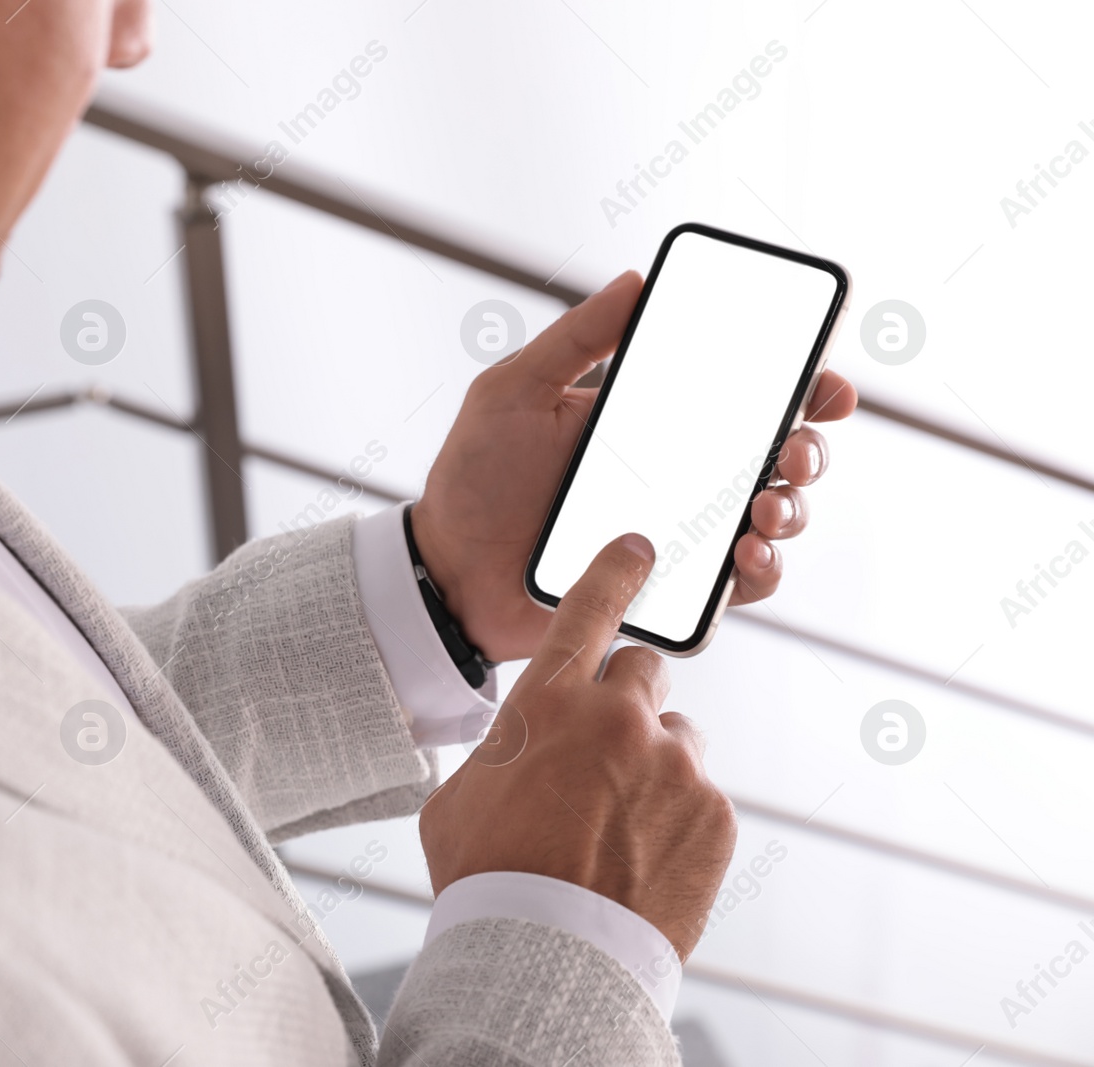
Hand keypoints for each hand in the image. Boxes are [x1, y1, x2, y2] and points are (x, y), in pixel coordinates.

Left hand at [411, 271, 858, 662]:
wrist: (445, 571)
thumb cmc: (474, 479)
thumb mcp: (514, 392)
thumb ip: (575, 338)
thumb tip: (636, 281)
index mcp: (653, 422)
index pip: (745, 396)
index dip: (801, 385)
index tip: (824, 381)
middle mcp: (679, 477)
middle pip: (778, 457)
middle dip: (808, 449)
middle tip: (793, 450)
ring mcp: (678, 535)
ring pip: (771, 522)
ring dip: (789, 510)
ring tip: (763, 506)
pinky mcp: (669, 591)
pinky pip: (735, 589)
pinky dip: (758, 573)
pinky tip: (742, 554)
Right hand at [417, 534, 735, 958]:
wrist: (547, 960)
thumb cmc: (487, 877)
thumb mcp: (459, 797)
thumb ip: (499, 750)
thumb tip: (515, 750)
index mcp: (549, 701)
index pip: (593, 606)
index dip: (617, 570)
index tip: (641, 547)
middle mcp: (620, 717)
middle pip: (643, 673)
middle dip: (625, 703)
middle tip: (602, 757)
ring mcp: (676, 765)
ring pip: (676, 740)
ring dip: (653, 766)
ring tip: (618, 828)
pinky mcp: (716, 813)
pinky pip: (700, 797)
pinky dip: (677, 821)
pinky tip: (643, 860)